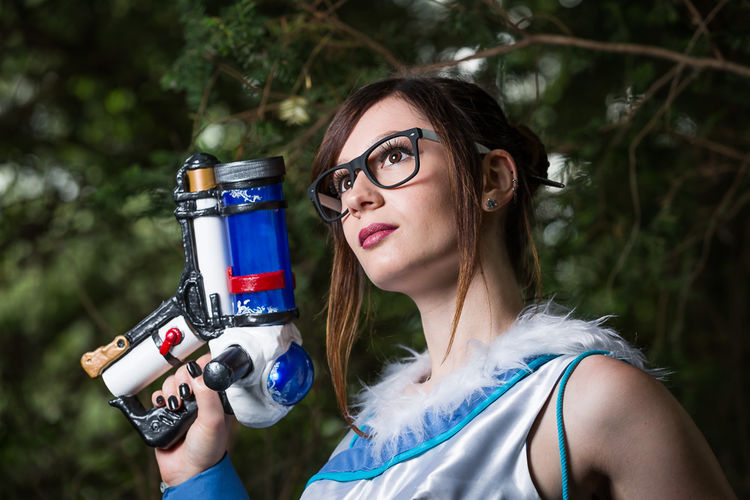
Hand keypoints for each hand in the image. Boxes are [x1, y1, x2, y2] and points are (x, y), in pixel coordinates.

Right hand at [151, 353, 232, 486]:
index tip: (195, 375)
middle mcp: (201, 397)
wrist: (187, 471)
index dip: (200, 367)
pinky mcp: (167, 412)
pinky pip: (158, 395)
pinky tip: (163, 407)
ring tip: (175, 406)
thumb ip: (209, 395)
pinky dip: (158, 398)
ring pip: (171, 382)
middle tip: (185, 396)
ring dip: (170, 390)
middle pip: (186, 372)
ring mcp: (183, 404)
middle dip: (182, 380)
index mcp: (217, 395)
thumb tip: (198, 374)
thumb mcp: (213, 420)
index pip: (209, 368)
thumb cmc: (207, 449)